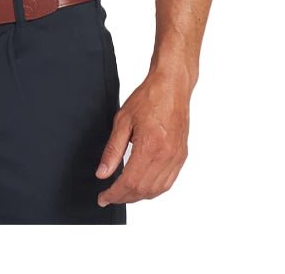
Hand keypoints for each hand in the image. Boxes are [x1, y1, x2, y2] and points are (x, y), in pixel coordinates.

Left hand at [95, 65, 191, 206]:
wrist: (171, 86)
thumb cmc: (149, 98)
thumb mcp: (122, 120)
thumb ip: (112, 150)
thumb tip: (103, 173)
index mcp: (150, 146)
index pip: (130, 182)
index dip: (114, 194)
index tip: (103, 198)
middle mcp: (165, 155)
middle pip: (143, 190)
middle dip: (123, 198)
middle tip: (109, 196)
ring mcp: (176, 157)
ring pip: (157, 190)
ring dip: (138, 197)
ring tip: (123, 194)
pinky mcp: (181, 156)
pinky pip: (168, 182)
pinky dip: (154, 190)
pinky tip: (143, 186)